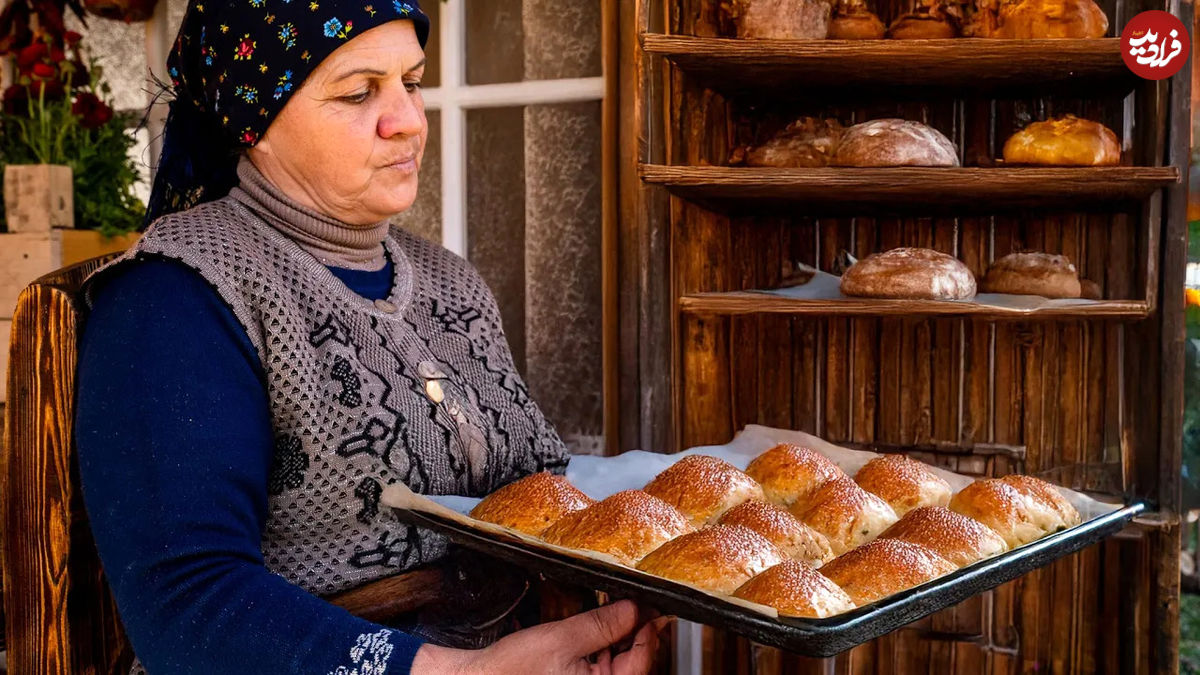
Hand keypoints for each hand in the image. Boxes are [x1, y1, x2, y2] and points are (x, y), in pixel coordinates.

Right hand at [411, 599, 670, 674]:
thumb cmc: (509, 674)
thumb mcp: (563, 640)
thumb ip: (603, 624)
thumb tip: (635, 609)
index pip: (644, 661)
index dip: (650, 628)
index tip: (653, 603)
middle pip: (630, 660)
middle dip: (628, 629)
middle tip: (630, 599)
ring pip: (612, 660)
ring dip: (610, 635)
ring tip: (607, 606)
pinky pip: (591, 664)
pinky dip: (592, 645)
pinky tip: (587, 624)